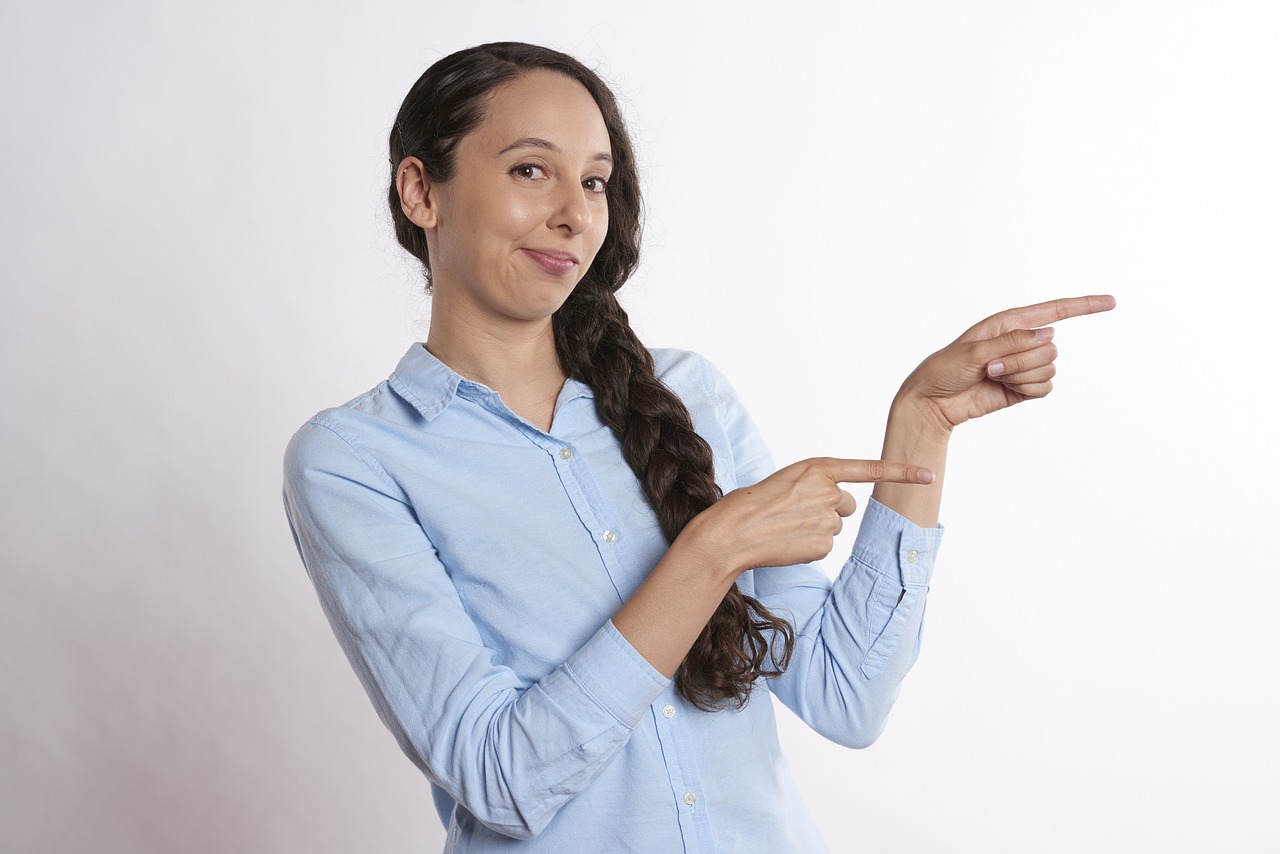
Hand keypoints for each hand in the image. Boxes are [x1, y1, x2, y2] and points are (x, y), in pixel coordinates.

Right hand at [688, 457, 933, 573]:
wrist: (734, 531)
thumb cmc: (755, 503)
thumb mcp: (789, 480)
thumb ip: (818, 486)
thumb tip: (838, 509)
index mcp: (818, 468)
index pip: (869, 470)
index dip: (902, 472)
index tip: (928, 475)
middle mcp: (828, 491)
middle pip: (846, 503)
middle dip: (828, 508)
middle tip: (796, 511)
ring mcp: (827, 520)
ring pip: (835, 525)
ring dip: (817, 527)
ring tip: (787, 526)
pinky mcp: (823, 545)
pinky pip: (825, 545)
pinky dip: (809, 545)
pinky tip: (788, 541)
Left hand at [895, 294, 1116, 438]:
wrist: (933, 401)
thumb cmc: (945, 369)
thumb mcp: (974, 351)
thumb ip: (1012, 342)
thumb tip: (1050, 334)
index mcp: (1009, 323)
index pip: (1055, 311)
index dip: (1084, 306)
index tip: (1111, 302)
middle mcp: (1021, 342)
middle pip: (1050, 349)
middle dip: (1021, 361)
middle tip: (989, 367)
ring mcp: (1024, 366)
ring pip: (1048, 370)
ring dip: (1020, 377)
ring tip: (992, 377)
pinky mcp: (1024, 387)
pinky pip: (1044, 389)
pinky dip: (1026, 391)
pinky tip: (1004, 390)